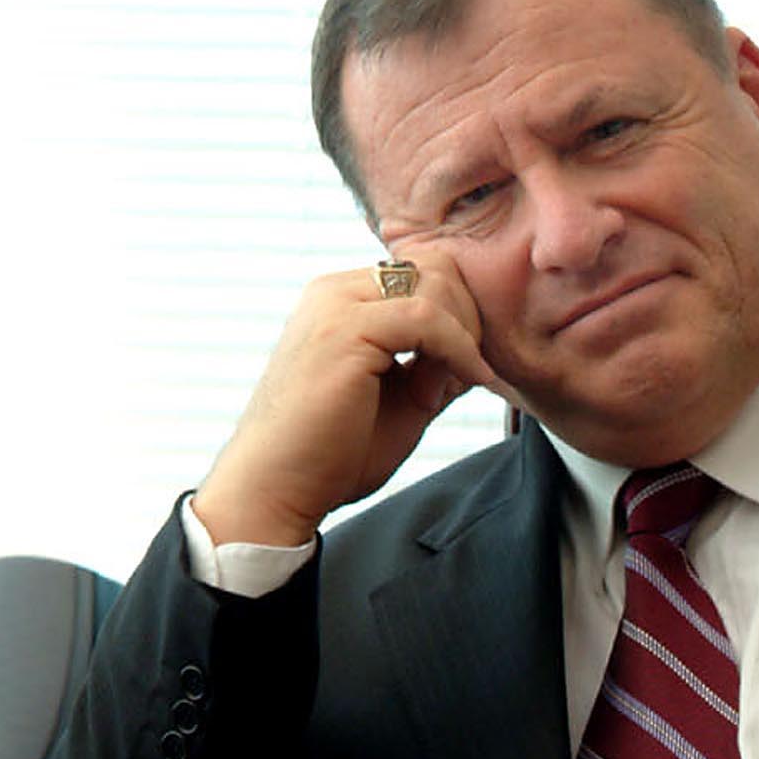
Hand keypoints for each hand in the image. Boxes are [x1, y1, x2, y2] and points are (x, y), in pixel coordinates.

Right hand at [192, 249, 511, 546]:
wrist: (278, 490)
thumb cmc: (335, 452)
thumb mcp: (404, 398)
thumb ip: (437, 366)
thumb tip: (480, 348)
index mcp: (343, 299)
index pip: (427, 273)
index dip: (464, 314)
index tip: (476, 363)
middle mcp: (335, 291)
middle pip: (438, 268)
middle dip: (470, 318)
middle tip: (472, 371)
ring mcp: (336, 304)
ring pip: (437, 285)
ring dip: (465, 335)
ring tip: (458, 384)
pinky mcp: (345, 328)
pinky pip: (427, 316)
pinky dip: (460, 348)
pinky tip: (470, 380)